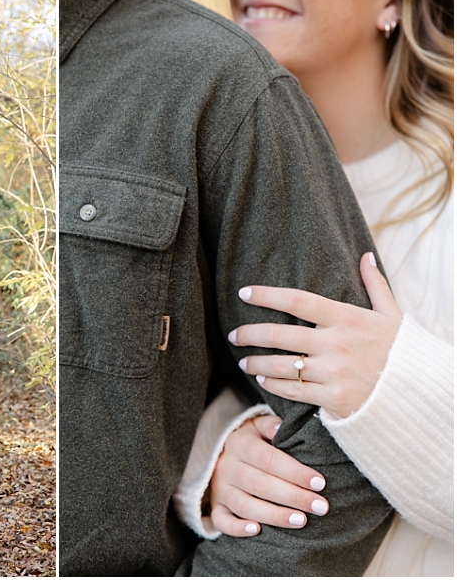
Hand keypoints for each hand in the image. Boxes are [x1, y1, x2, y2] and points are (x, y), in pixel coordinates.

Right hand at [210, 415, 328, 536]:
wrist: (222, 453)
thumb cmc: (254, 442)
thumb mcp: (259, 426)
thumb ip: (270, 425)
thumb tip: (281, 428)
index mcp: (239, 444)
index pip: (268, 459)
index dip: (294, 472)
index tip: (320, 483)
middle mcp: (226, 466)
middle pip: (259, 484)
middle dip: (293, 496)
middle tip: (320, 507)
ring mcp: (220, 488)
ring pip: (243, 505)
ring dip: (273, 515)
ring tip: (301, 521)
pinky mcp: (216, 506)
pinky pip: (221, 520)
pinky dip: (236, 528)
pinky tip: (256, 531)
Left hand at [230, 253, 401, 417]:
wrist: (419, 396)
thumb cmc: (401, 352)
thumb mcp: (393, 316)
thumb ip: (375, 286)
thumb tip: (365, 255)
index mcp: (348, 318)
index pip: (297, 300)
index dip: (267, 295)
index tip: (244, 293)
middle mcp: (337, 344)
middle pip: (279, 335)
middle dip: (250, 334)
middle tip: (234, 336)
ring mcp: (334, 372)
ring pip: (281, 366)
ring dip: (256, 364)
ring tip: (244, 362)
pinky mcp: (333, 398)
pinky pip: (293, 391)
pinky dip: (273, 386)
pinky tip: (263, 381)